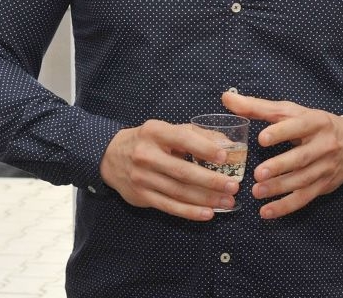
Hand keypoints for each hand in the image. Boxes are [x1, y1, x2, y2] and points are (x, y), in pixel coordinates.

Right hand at [99, 119, 238, 220]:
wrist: (110, 156)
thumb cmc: (147, 140)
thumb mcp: (165, 129)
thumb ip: (194, 134)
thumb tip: (225, 142)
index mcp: (155, 132)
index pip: (182, 138)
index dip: (204, 148)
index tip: (224, 157)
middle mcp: (146, 155)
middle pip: (182, 171)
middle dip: (210, 180)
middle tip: (233, 186)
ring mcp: (142, 178)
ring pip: (178, 192)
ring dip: (206, 199)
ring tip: (227, 201)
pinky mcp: (141, 197)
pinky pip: (169, 207)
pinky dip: (190, 212)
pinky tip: (207, 213)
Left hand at [221, 91, 342, 218]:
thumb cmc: (315, 124)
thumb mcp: (292, 111)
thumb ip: (259, 107)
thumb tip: (226, 98)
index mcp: (314, 122)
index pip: (298, 126)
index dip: (281, 132)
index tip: (262, 138)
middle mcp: (323, 145)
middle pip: (301, 157)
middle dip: (280, 166)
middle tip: (258, 173)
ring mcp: (325, 167)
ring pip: (302, 180)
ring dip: (279, 188)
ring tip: (257, 192)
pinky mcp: (323, 186)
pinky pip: (304, 199)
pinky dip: (285, 207)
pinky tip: (266, 212)